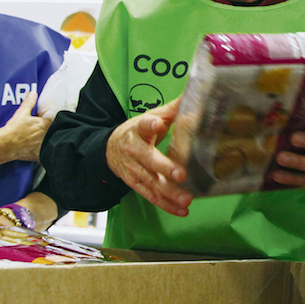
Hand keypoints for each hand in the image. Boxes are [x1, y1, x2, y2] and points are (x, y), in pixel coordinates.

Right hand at [0, 92, 51, 162]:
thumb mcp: (22, 113)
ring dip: (49, 142)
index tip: (51, 121)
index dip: (53, 120)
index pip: (55, 121)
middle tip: (44, 131)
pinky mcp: (38, 155)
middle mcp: (46, 135)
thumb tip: (33, 93)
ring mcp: (43, 146)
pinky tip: (42, 153)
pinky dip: (44, 154)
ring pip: (50, 143)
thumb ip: (29, 102)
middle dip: (52, 131)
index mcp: (45, 124)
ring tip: (42, 141)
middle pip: (54, 133)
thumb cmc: (14, 129)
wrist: (6, 144)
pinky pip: (45, 156)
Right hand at [106, 100, 191, 216]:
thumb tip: (195, 93)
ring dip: (169, 193)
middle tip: (181, 174)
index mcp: (138, 129)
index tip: (157, 123)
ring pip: (151, 182)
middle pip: (149, 160)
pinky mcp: (135, 184)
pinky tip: (181, 210)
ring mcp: (133, 169)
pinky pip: (151, 196)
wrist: (110, 148)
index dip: (149, 125)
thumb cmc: (138, 131)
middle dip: (164, 168)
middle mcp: (134, 150)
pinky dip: (166, 204)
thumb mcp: (151, 117)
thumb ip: (173, 110)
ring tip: (186, 199)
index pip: (142, 125)